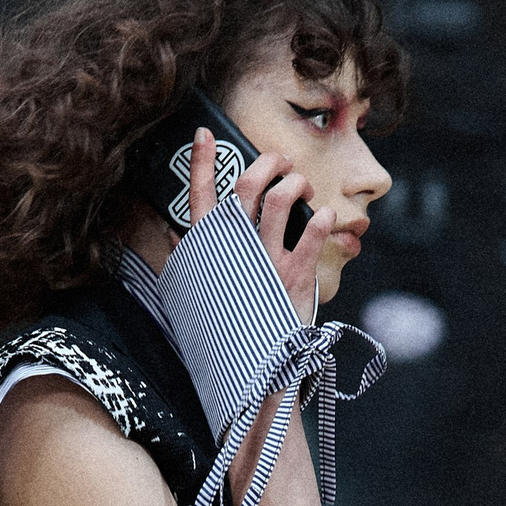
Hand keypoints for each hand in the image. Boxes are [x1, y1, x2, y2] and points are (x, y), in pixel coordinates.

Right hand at [187, 130, 333, 324]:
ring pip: (281, 199)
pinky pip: (315, 231)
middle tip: (280, 163)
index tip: (205, 135)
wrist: (252, 370)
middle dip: (267, 163)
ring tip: (303, 188)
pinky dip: (323, 217)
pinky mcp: (296, 275)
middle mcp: (236, 251)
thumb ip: (190, 261)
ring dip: (296, 183)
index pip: (198, 197)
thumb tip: (181, 237)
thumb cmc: (225, 331)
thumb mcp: (195, 294)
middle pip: (247, 186)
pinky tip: (324, 217)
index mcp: (207, 251)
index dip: (200, 162)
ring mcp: (266, 261)